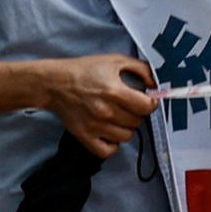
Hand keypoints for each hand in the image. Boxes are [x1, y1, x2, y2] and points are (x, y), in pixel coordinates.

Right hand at [39, 56, 160, 155]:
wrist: (54, 83)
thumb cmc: (84, 70)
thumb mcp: (115, 60)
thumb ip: (141, 69)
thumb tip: (156, 84)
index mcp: (115, 92)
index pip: (147, 107)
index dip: (150, 103)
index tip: (145, 100)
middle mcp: (106, 111)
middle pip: (137, 122)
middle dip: (137, 114)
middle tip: (128, 106)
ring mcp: (94, 126)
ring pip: (126, 137)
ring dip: (126, 128)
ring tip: (118, 118)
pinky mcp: (84, 136)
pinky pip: (107, 151)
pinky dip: (112, 144)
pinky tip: (110, 132)